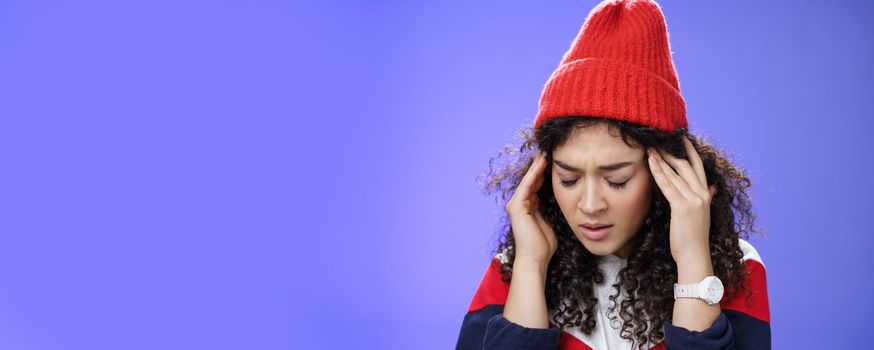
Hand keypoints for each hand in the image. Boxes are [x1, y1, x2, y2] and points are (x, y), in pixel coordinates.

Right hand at [504, 151, 557, 264]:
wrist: (535, 259)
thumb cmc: (543, 246)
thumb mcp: (549, 222)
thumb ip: (548, 211)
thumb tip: (556, 201)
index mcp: (527, 207)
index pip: (536, 185)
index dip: (544, 172)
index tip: (554, 160)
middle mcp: (519, 204)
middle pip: (531, 180)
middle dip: (540, 165)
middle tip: (549, 150)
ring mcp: (516, 204)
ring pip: (528, 180)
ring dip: (537, 165)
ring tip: (546, 151)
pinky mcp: (517, 206)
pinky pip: (527, 185)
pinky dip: (535, 173)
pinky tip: (542, 163)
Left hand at [647, 136, 717, 263]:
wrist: (695, 256)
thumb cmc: (694, 237)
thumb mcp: (702, 214)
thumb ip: (706, 198)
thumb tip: (712, 188)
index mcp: (705, 194)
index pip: (698, 166)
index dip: (689, 151)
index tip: (681, 138)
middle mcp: (701, 194)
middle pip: (685, 165)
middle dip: (671, 151)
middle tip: (658, 140)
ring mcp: (693, 200)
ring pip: (675, 173)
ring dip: (661, 159)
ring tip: (650, 148)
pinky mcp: (682, 206)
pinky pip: (668, 185)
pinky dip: (658, 172)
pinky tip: (650, 162)